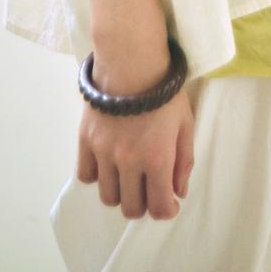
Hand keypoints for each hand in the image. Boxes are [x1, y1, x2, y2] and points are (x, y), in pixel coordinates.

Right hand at [76, 41, 194, 219]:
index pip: (158, 208)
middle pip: (131, 208)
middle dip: (143, 204)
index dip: (166, 210)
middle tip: (147, 187)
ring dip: (119, 192)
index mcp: (156, 159)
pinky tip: (107, 164)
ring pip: (107, 196)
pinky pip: (85, 175)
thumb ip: (184, 162)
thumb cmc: (164, 91)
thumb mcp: (185, 124)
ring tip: (126, 176)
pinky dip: (96, 175)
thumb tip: (178, 192)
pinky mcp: (85, 139)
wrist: (131, 61)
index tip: (169, 201)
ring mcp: (103, 152)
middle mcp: (128, 161)